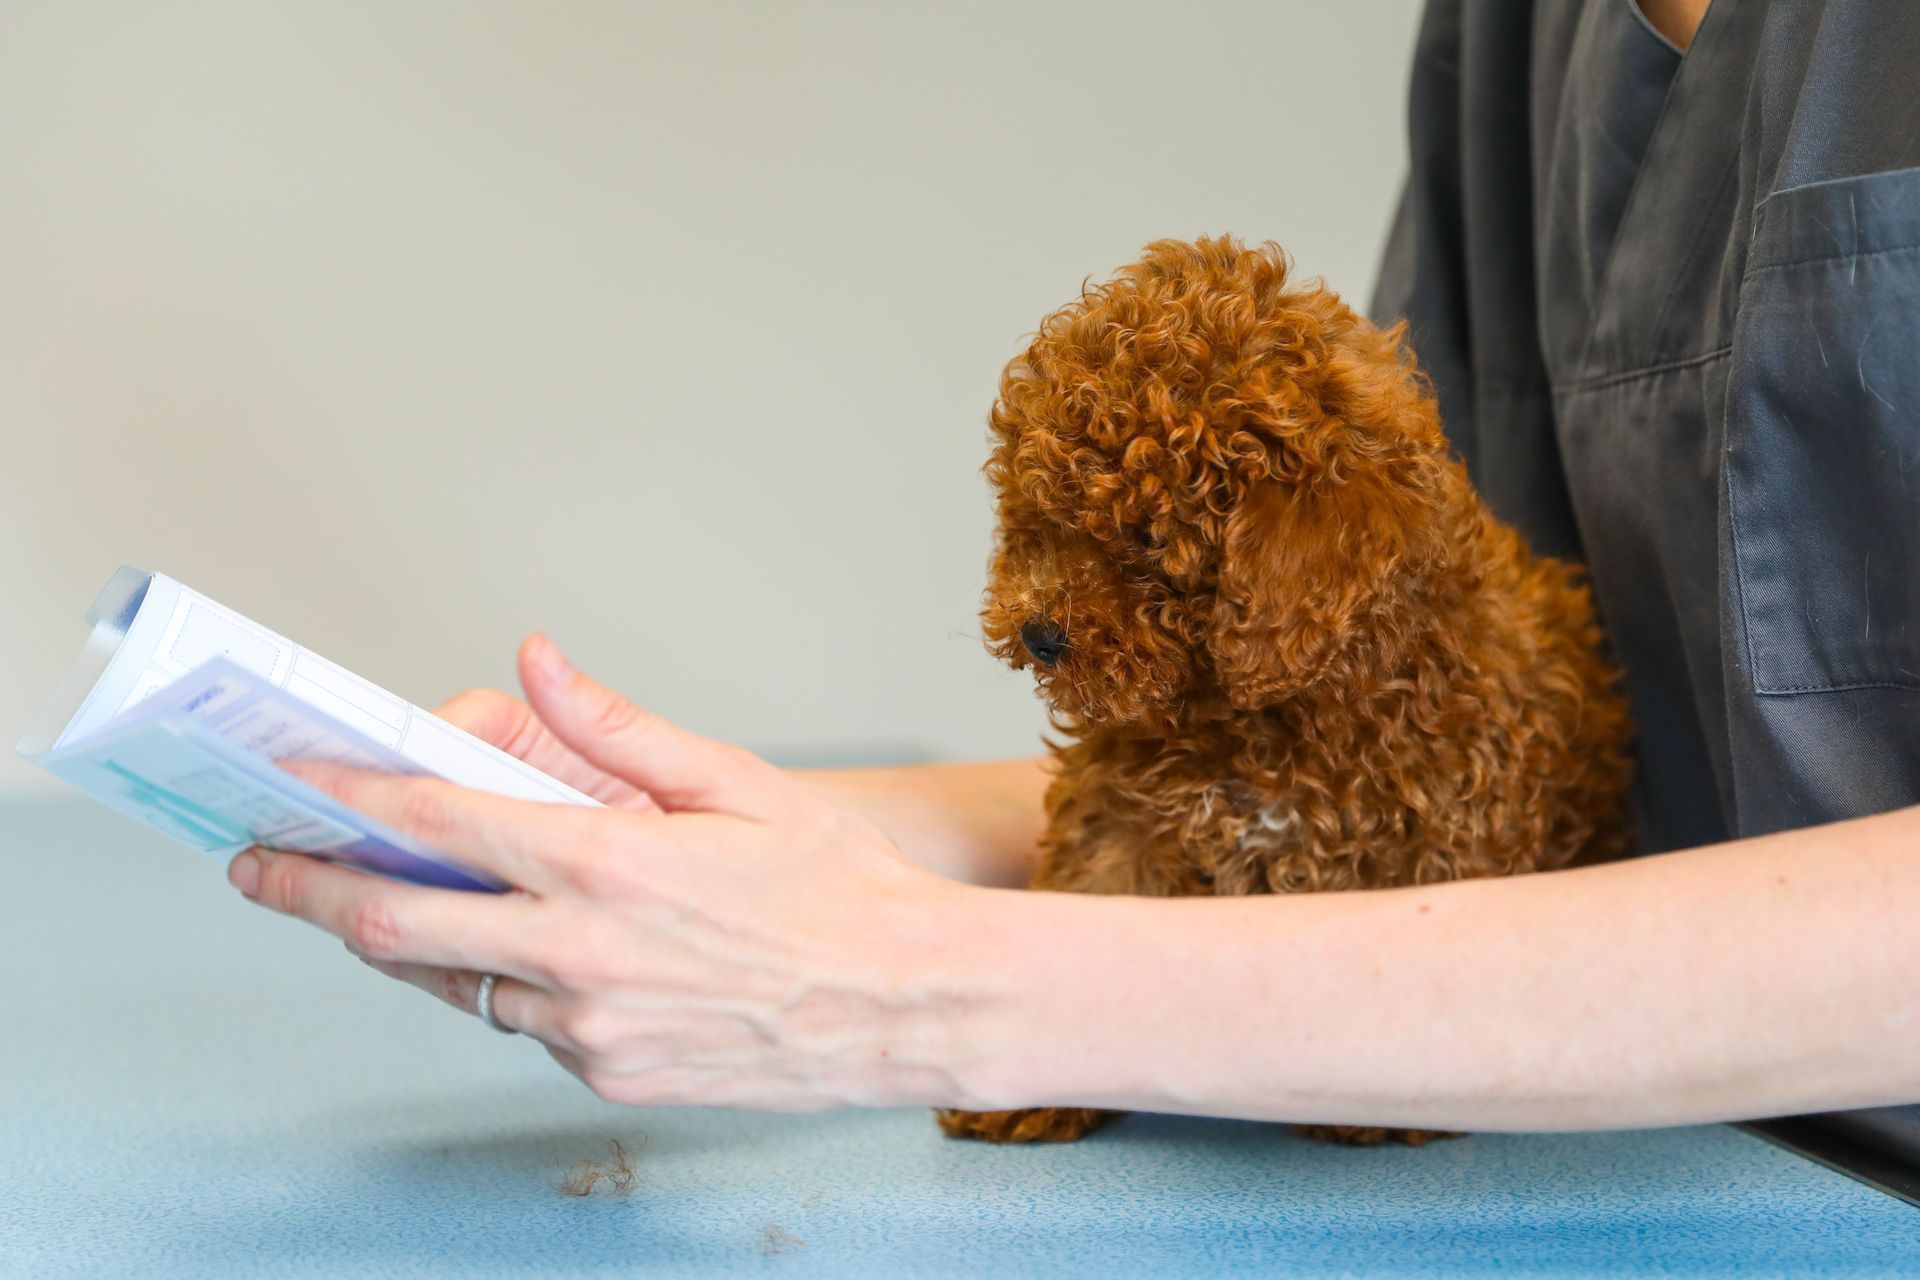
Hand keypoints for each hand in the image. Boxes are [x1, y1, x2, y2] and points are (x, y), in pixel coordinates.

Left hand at [226, 636, 978, 1110]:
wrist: (906, 1002)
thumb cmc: (836, 887)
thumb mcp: (737, 783)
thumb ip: (620, 728)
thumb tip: (539, 662)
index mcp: (606, 862)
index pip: (435, 822)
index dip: (347, 792)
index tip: (292, 780)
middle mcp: (578, 952)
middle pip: (393, 921)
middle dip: (306, 889)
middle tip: (260, 867)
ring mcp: (586, 1025)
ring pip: (449, 981)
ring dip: (404, 938)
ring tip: (372, 903)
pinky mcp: (605, 1072)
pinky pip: (520, 1024)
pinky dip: (501, 981)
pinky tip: (523, 951)